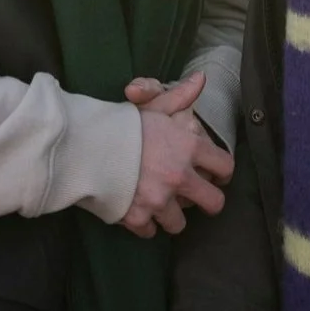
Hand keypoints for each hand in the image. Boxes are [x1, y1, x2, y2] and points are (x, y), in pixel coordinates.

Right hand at [121, 72, 231, 237]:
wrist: (85, 147)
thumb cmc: (122, 124)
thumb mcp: (153, 105)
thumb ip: (180, 96)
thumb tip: (201, 78)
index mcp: (189, 148)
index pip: (225, 166)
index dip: (222, 172)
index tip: (216, 176)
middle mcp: (180, 177)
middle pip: (213, 203)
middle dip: (207, 202)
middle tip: (194, 198)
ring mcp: (159, 201)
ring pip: (180, 224)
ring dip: (170, 216)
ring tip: (160, 205)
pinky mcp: (138, 219)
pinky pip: (150, 232)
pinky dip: (144, 224)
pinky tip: (138, 212)